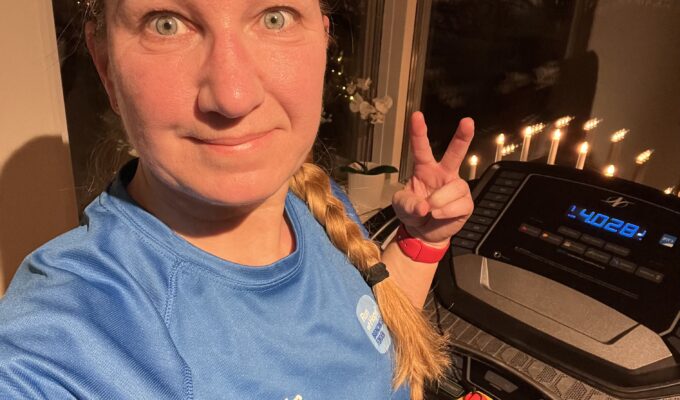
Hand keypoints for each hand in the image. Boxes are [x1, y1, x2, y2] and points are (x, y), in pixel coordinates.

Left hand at [392, 112, 474, 244]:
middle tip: (468, 121)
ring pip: (454, 187)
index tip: (416, 116)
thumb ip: (408, 204)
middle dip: (462, 137)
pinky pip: (459, 204)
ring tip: (431, 210)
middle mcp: (443, 173)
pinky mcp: (465, 203)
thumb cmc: (412, 212)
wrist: (423, 233)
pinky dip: (446, 212)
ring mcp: (456, 187)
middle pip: (455, 153)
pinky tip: (439, 215)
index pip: (421, 148)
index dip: (419, 132)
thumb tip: (424, 206)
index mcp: (424, 168)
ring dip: (439, 200)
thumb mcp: (401, 206)